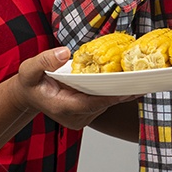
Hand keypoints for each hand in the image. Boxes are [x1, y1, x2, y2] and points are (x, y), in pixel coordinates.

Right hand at [8, 47, 138, 129]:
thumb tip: (65, 53)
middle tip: (143, 79)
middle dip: (121, 91)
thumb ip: (44, 61)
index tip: (126, 89)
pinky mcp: (88, 114)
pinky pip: (104, 102)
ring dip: (121, 91)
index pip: (90, 104)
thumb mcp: (29, 70)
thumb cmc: (30, 83)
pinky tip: (130, 81)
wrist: (29, 96)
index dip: (109, 97)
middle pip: (103, 104)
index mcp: (63, 108)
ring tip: (141, 77)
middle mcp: (76, 117)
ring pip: (106, 104)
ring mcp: (82, 118)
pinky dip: (115, 92)